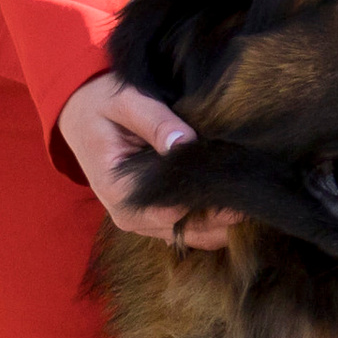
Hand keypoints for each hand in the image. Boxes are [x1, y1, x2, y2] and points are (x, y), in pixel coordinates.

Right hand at [57, 72, 237, 249]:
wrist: (81, 114)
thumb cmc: (103, 104)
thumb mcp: (127, 102)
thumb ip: (157, 122)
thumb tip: (186, 142)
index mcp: (119, 191)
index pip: (175, 211)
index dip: (211, 199)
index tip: (239, 180)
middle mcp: (130, 216)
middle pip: (189, 230)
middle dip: (223, 215)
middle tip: (257, 190)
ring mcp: (142, 222)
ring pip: (193, 236)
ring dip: (222, 221)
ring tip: (251, 194)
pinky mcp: (153, 218)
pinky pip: (189, 230)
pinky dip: (213, 221)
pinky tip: (234, 199)